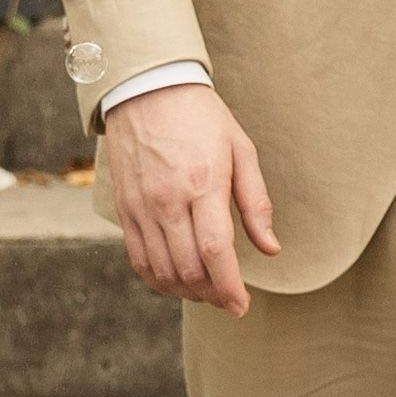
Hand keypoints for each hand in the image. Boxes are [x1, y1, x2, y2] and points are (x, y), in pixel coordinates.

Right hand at [100, 79, 279, 315]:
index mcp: (204, 184)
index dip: (229, 287)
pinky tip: (177, 279)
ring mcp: (142, 207)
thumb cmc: (202, 119)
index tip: (241, 306)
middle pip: (189, 268)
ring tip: (206, 290)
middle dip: (212, 294)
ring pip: (162, 271)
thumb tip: (271, 249)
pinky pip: (139, 259)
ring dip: (186, 291)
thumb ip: (256, 203)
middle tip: (228, 297)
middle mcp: (168, 200)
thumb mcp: (241, 150)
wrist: (148, 90)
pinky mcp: (125, 209)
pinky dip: (158, 279)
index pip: (216, 252)